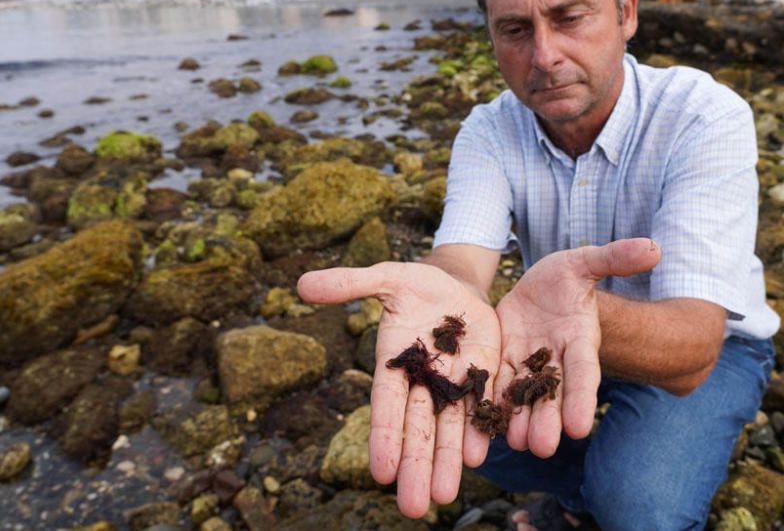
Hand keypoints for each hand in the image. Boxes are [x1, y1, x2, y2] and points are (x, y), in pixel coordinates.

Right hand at [297, 261, 500, 517]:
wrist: (456, 285)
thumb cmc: (415, 284)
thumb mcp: (385, 277)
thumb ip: (349, 283)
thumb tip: (301, 283)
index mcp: (394, 363)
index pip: (386, 407)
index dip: (384, 438)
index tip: (379, 473)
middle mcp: (422, 381)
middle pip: (418, 430)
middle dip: (417, 467)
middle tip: (414, 508)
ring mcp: (453, 382)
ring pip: (450, 428)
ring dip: (448, 461)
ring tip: (445, 496)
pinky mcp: (482, 376)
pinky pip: (481, 407)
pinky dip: (480, 431)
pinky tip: (479, 457)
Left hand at [493, 238, 659, 456]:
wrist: (537, 287)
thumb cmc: (566, 276)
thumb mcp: (585, 261)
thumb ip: (615, 257)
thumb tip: (655, 247)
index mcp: (579, 338)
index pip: (583, 373)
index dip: (581, 399)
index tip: (579, 428)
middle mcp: (555, 358)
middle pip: (553, 394)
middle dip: (547, 420)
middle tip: (541, 448)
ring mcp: (527, 362)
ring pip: (523, 395)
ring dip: (518, 419)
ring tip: (515, 443)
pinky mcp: (502, 359)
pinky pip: (495, 382)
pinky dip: (490, 402)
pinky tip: (482, 425)